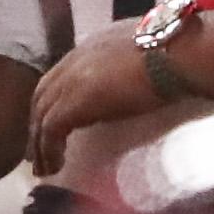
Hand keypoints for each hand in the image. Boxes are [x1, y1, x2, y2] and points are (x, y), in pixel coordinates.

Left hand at [29, 5, 213, 172]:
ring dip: (40, 144)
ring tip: (45, 167)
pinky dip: (48, 150)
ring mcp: (71, 80)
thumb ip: (126, 65)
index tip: (53, 124)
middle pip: (42, 95)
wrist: (176, 53)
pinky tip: (56, 165)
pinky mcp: (73, 103)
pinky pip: (50, 131)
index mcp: (91, 46)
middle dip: (37, 124)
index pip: (59, 76)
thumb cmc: (174, 52)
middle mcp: (75, 60)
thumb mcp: (142, 53)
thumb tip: (131, 81)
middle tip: (39, 150)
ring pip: (41, 115)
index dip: (52, 101)